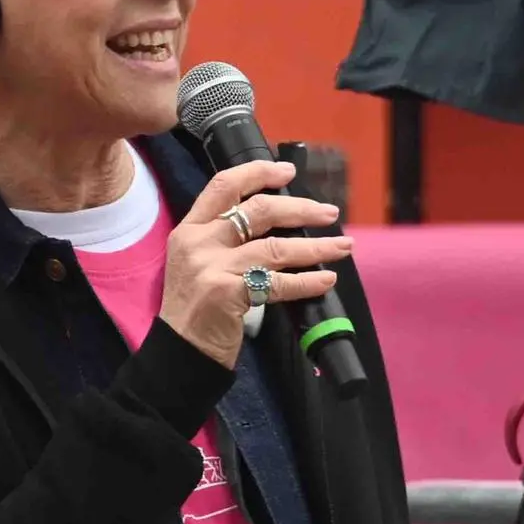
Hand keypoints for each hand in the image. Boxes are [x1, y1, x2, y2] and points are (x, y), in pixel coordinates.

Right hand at [160, 158, 348, 367]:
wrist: (180, 352)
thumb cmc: (197, 308)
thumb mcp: (199, 262)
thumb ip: (226, 239)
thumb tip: (279, 220)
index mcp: (190, 229)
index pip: (224, 185)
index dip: (259, 172)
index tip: (289, 172)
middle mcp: (198, 242)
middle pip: (259, 210)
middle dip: (301, 209)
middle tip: (329, 214)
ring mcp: (211, 267)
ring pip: (275, 247)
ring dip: (316, 247)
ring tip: (342, 246)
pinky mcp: (227, 294)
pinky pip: (277, 283)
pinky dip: (307, 282)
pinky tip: (326, 280)